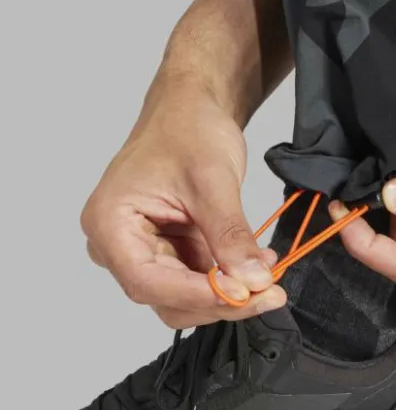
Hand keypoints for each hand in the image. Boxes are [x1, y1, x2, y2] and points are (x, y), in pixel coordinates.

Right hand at [81, 77, 286, 328]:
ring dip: (229, 294)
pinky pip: (198, 280)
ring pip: (184, 296)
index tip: (245, 294)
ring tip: (268, 276)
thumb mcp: (213, 181)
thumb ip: (230, 235)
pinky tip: (258, 265)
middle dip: (220, 300)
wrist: (192, 109)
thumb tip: (252, 280)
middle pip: (165, 297)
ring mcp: (144, 250)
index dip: (198, 295)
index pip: (147, 280)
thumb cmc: (187, 130)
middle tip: (270, 292)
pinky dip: (230, 279)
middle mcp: (118, 244)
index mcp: (110, 223)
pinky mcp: (169, 251)